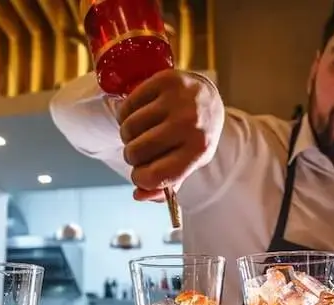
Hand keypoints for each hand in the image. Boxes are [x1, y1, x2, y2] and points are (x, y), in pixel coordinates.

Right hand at [117, 70, 223, 201]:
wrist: (207, 98)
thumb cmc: (194, 137)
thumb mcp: (187, 164)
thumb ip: (164, 186)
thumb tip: (138, 195)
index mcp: (198, 150)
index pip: (156, 176)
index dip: (140, 179)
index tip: (140, 175)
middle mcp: (189, 124)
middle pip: (136, 153)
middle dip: (132, 156)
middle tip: (141, 150)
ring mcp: (176, 100)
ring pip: (128, 129)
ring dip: (127, 136)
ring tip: (139, 133)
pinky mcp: (163, 81)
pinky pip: (126, 107)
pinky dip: (125, 116)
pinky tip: (137, 116)